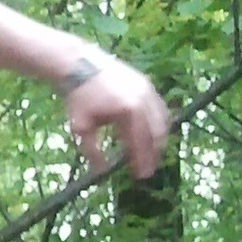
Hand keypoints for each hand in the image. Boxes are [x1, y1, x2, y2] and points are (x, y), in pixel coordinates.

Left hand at [64, 56, 169, 179]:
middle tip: (148, 169)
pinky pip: (159, 108)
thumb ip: (93, 151)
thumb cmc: (79, 97)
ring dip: (158, 139)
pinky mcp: (147, 83)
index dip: (142, 161)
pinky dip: (158, 123)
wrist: (79, 65)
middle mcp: (144, 99)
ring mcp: (148, 89)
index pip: (140, 142)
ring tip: (152, 155)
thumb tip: (100, 172)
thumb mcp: (81, 127)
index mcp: (129, 111)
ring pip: (162, 120)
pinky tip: (151, 134)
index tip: (141, 176)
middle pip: (155, 133)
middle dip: (153, 153)